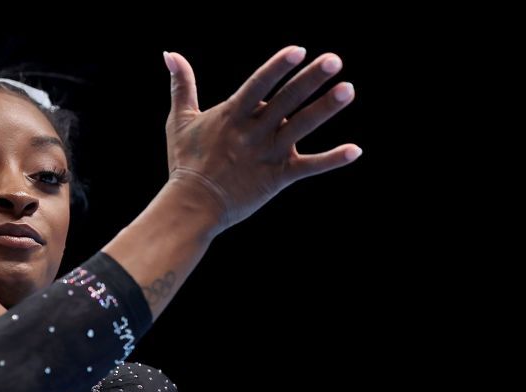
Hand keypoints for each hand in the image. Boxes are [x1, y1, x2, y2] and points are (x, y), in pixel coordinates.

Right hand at [163, 47, 360, 232]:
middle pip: (285, 101)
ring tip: (348, 89)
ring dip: (325, 109)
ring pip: (300, 128)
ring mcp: (267, 155)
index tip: (299, 51)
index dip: (277, 67)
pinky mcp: (277, 178)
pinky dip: (332, 160)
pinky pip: (309, 168)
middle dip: (310, 80)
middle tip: (334, 60)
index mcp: (232, 116)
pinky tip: (355, 150)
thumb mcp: (180, 120)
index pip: (258, 85)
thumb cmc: (185, 162)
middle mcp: (253, 133)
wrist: (191, 206)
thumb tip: (169, 53)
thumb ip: (181, 85)